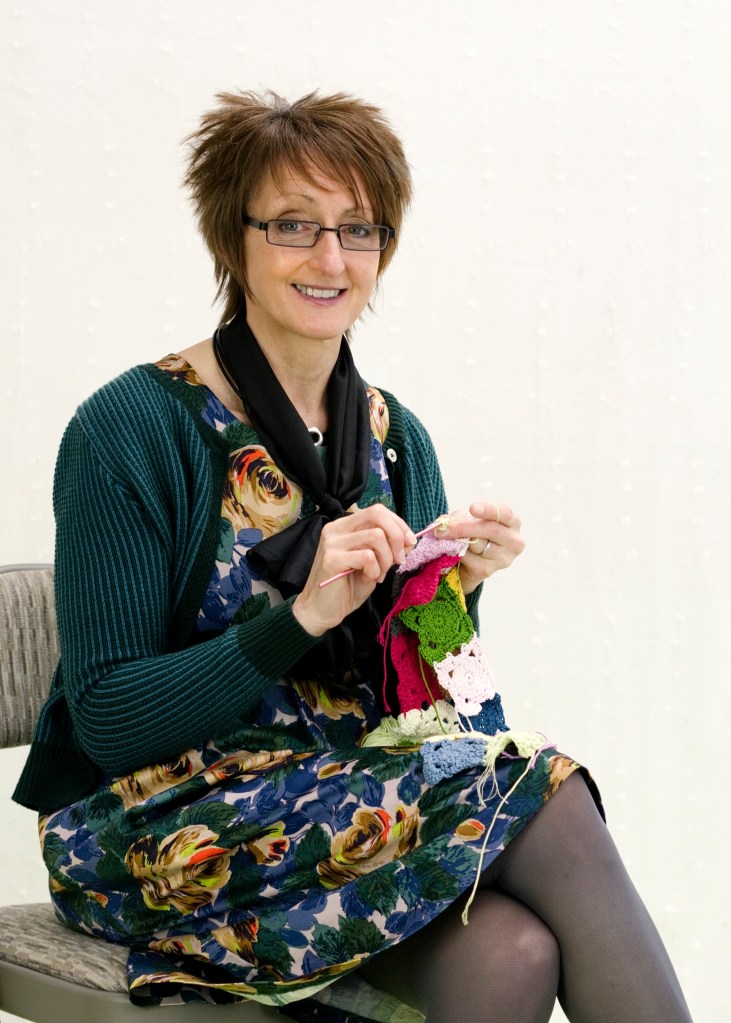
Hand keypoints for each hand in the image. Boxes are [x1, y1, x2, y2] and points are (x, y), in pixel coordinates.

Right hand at [292, 506, 416, 635]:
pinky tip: (369, 579)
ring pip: (376, 536)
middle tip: (399, 559)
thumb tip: (410, 539)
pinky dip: (375, 570)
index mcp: (344, 526)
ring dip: (386, 558)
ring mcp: (332, 542)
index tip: (410, 543)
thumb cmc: (346, 588)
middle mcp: (336, 529)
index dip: (399, 524)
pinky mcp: (332, 559)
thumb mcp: (373, 564)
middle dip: (397, 536)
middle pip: (377, 515)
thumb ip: (387, 548)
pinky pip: (367, 557)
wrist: (321, 611)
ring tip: (379, 575)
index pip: (377, 511)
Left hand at [436, 501, 524, 594]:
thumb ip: (460, 517)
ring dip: (458, 540)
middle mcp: (514, 540)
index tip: (472, 508)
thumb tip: (444, 522)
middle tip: (443, 528)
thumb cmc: (474, 532)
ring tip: (452, 539)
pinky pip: (468, 558)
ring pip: (477, 544)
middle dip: (464, 527)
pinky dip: (457, 553)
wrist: (471, 560)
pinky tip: (457, 552)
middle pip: (490, 529)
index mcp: (513, 521)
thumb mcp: (469, 518)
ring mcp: (503, 558)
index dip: (488, 510)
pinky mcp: (488, 570)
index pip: (505, 513)